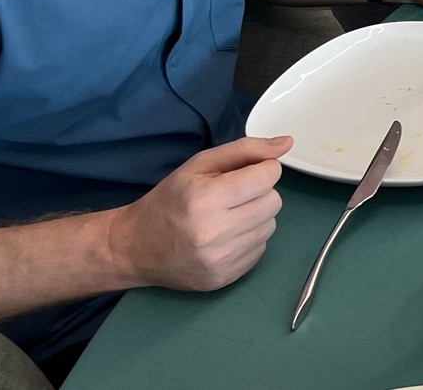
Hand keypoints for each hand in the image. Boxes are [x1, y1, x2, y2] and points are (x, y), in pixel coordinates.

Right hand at [108, 136, 290, 290]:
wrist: (135, 248)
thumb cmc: (168, 201)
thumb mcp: (198, 165)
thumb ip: (245, 150)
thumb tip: (286, 143)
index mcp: (206, 199)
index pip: (267, 177)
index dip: (264, 168)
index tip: (249, 171)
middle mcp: (215, 232)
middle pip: (274, 202)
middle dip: (260, 193)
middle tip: (234, 195)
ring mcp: (221, 260)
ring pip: (270, 226)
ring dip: (256, 217)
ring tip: (228, 216)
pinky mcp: (225, 278)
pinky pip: (261, 250)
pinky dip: (249, 239)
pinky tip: (225, 237)